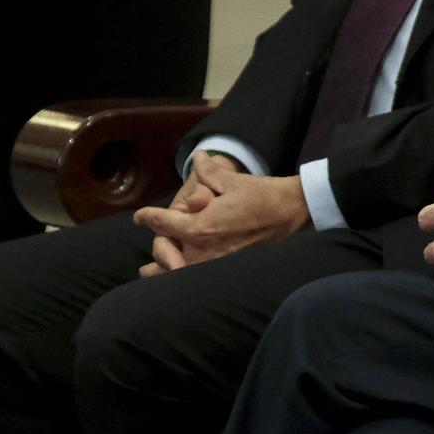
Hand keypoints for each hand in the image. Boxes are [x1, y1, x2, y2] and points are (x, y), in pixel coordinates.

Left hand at [132, 156, 309, 269]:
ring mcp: (216, 262)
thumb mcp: (232, 180)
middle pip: (166, 254)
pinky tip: (182, 275)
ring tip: (149, 274)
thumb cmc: (262, 195)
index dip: (148, 218)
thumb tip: (197, 157)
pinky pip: (198, 275)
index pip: (162, 223)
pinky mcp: (230, 267)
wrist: (293, 213)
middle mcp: (203, 249)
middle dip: (156, 250)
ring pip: (179, 272)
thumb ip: (208, 172)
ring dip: (163, 271)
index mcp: (200, 226)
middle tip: (148, 248)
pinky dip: (185, 275)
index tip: (140, 216)